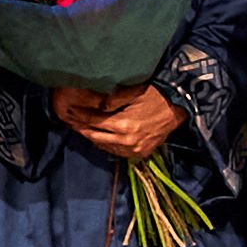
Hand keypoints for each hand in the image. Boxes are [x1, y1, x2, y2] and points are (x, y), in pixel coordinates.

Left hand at [53, 82, 182, 163]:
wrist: (178, 108)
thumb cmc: (155, 96)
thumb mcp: (132, 92)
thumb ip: (111, 100)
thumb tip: (93, 105)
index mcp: (124, 125)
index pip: (94, 122)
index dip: (79, 116)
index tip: (68, 111)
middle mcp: (128, 141)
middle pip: (95, 137)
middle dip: (81, 128)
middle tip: (69, 121)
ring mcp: (134, 150)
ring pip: (104, 146)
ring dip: (92, 138)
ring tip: (81, 128)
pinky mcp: (140, 154)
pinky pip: (116, 151)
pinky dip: (106, 145)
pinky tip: (100, 137)